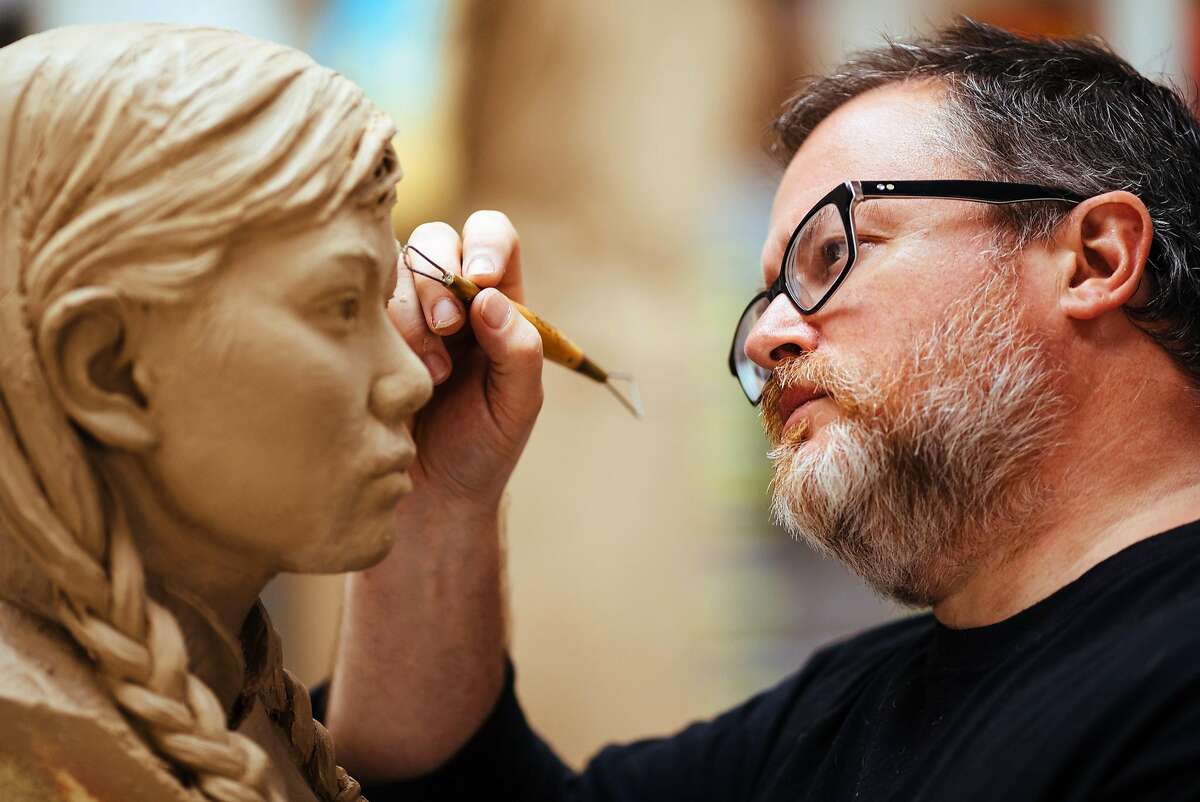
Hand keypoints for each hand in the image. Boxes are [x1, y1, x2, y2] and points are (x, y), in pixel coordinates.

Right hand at [388, 211, 543, 518]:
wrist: (430, 496)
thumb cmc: (482, 448)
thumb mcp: (517, 406)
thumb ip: (519, 352)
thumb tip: (490, 299)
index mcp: (498, 302)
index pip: (494, 236)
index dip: (485, 243)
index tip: (480, 279)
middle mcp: (450, 295)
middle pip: (438, 239)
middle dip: (440, 277)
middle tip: (449, 328)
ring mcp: (402, 311)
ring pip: (395, 267)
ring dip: (412, 312)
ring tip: (430, 373)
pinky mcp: (364, 332)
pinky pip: (361, 302)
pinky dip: (378, 325)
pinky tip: (393, 370)